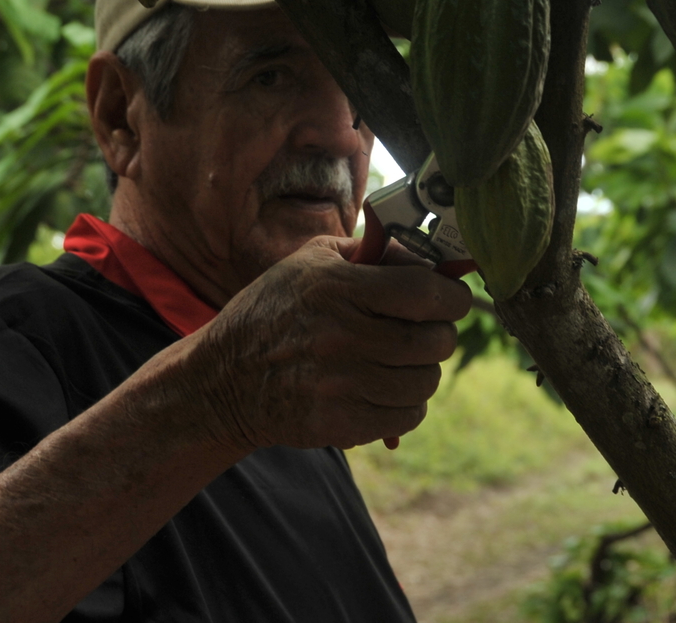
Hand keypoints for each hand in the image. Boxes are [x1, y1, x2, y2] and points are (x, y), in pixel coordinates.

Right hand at [186, 235, 470, 450]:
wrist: (223, 381)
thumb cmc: (274, 311)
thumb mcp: (310, 261)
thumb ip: (370, 250)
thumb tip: (430, 257)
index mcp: (337, 288)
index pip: (426, 293)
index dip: (452, 297)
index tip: (452, 299)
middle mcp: (342, 336)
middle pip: (434, 341)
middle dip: (441, 334)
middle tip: (427, 331)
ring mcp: (341, 384)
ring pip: (425, 381)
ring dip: (423, 371)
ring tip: (402, 362)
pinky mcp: (340, 424)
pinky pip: (407, 417)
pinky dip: (407, 404)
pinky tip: (387, 390)